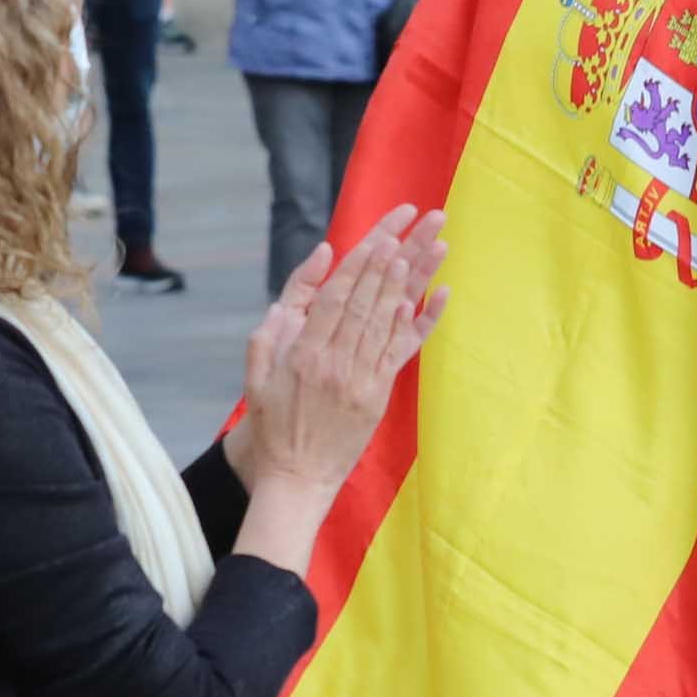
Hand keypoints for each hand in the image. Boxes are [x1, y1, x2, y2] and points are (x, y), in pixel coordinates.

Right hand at [236, 206, 449, 491]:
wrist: (294, 475)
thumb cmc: (270, 420)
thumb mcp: (256, 367)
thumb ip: (278, 320)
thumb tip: (302, 281)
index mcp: (304, 352)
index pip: (339, 295)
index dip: (363, 261)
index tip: (384, 232)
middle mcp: (337, 361)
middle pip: (371, 297)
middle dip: (398, 254)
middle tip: (423, 220)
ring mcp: (362, 378)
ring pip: (392, 318)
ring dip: (417, 277)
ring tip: (437, 242)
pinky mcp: (380, 394)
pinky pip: (405, 349)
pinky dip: (423, 320)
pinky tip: (440, 292)